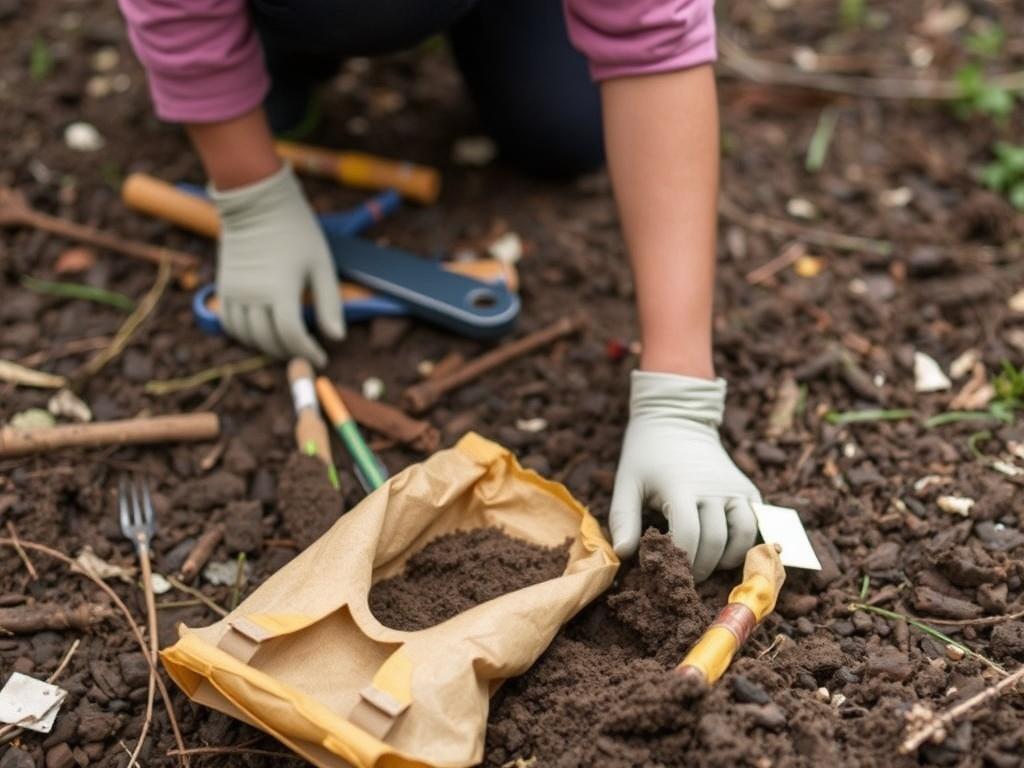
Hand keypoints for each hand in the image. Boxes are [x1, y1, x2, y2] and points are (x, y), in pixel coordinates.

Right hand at [211, 163, 343, 366]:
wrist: (257, 203)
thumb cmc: (296, 231)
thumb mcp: (322, 265)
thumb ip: (329, 303)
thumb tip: (336, 337)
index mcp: (281, 289)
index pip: (292, 335)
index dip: (308, 351)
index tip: (321, 357)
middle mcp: (253, 294)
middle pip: (269, 340)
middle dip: (290, 353)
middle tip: (305, 353)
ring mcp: (234, 291)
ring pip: (247, 336)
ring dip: (266, 347)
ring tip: (285, 346)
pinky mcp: (223, 286)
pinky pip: (228, 323)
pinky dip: (244, 335)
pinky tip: (260, 334)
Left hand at [609, 371, 759, 580]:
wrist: (678, 420)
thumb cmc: (646, 456)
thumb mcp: (627, 482)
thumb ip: (623, 519)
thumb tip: (623, 555)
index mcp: (680, 486)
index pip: (688, 534)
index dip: (680, 560)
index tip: (668, 570)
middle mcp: (713, 488)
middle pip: (715, 541)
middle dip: (701, 567)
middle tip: (685, 576)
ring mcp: (733, 487)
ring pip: (743, 536)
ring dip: (727, 559)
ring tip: (708, 565)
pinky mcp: (747, 488)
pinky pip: (756, 523)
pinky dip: (745, 543)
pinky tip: (725, 550)